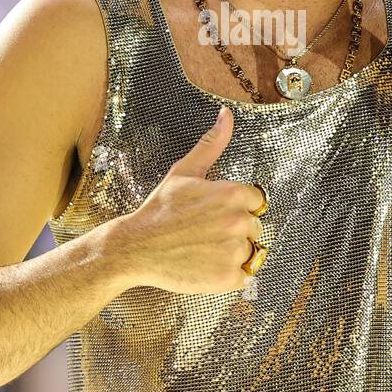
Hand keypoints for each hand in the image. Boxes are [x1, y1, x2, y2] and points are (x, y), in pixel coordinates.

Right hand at [118, 106, 267, 293]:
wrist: (135, 247)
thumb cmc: (159, 209)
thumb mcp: (185, 171)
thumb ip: (212, 143)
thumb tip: (227, 114)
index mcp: (234, 193)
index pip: (256, 202)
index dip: (235, 208)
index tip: (211, 214)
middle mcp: (239, 221)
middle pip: (255, 228)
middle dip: (234, 231)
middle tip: (203, 233)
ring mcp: (234, 251)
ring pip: (250, 252)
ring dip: (232, 254)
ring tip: (203, 249)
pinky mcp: (228, 278)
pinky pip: (243, 277)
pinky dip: (227, 275)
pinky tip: (204, 265)